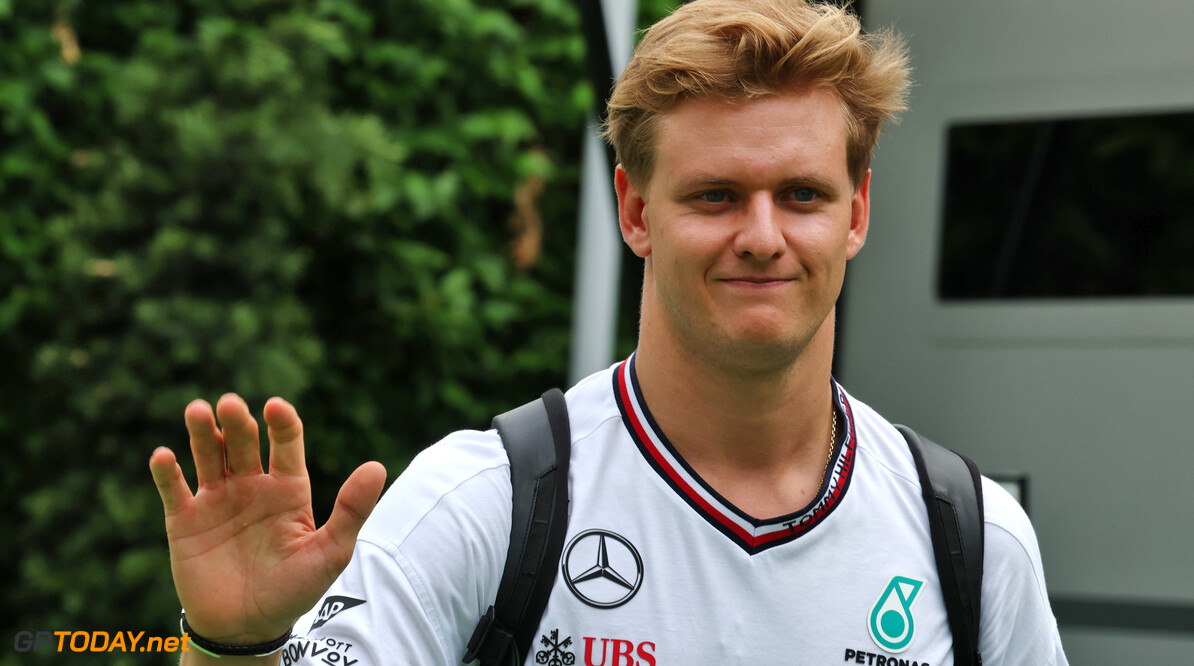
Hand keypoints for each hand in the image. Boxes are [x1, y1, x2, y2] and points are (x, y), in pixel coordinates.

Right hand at [148, 394, 386, 644]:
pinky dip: (166, 471)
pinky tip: (164, 455)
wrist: (247, 629)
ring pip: (208, 455)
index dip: (282, 422)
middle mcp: (252, 485)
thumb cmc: (294, 591)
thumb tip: (377, 466)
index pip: (286, 443)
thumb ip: (351, 510)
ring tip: (198, 411)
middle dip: (237, 421)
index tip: (276, 407)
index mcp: (288, 488)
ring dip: (202, 432)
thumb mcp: (330, 553)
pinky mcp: (184, 520)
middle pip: (243, 442)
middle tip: (230, 405)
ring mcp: (216, 500)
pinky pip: (173, 489)